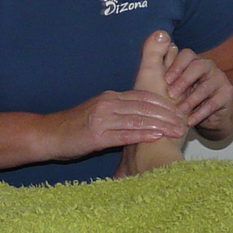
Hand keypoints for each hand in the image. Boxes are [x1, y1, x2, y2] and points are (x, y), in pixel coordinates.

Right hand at [42, 90, 187, 161]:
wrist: (48, 134)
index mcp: (110, 97)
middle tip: (185, 121)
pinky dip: (143, 135)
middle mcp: (108, 104)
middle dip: (168, 114)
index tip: (179, 109)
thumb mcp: (97, 111)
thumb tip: (138, 115)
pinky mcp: (97, 136)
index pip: (143, 96)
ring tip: (178, 131)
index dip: (164, 103)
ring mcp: (103, 119)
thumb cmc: (73, 126)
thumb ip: (116, 111)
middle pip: (145, 107)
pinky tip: (157, 137)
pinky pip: (125, 135)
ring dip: (161, 125)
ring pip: (139, 120)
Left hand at [164, 47, 232, 130]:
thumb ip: (160, 63)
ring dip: (191, 100)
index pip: (186, 55)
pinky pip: (214, 103)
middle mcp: (207, 66)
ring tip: (179, 111)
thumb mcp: (170, 82)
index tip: (165, 80)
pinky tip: (189, 121)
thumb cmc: (181, 97)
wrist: (204, 116)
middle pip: (198, 66)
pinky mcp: (227, 93)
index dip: (176, 66)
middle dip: (183, 80)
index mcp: (192, 60)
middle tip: (171, 94)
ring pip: (206, 86)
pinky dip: (200, 113)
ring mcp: (219, 78)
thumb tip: (157, 38)